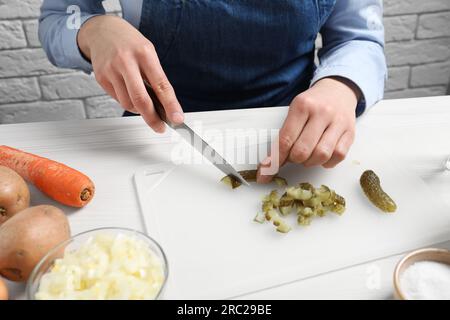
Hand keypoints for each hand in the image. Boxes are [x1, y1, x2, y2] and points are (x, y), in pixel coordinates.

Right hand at [77, 15, 183, 131]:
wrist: (102, 30)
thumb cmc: (131, 44)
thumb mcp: (148, 53)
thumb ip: (156, 78)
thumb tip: (165, 107)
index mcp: (145, 54)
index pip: (161, 85)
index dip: (171, 105)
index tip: (178, 119)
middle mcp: (126, 61)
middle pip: (141, 99)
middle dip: (152, 118)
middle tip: (160, 127)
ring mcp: (111, 70)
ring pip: (128, 103)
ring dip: (138, 109)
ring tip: (143, 102)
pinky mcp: (101, 78)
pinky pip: (117, 99)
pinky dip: (127, 101)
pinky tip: (128, 91)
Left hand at [257, 77, 359, 182]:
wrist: (338, 90)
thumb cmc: (312, 104)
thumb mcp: (295, 111)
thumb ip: (285, 134)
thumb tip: (270, 164)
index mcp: (302, 106)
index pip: (285, 140)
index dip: (274, 160)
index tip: (265, 173)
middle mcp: (322, 113)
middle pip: (302, 151)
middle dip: (293, 160)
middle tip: (293, 156)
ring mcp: (338, 122)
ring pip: (321, 155)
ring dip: (310, 162)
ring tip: (307, 156)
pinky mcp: (350, 132)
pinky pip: (338, 156)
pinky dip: (327, 162)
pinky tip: (321, 156)